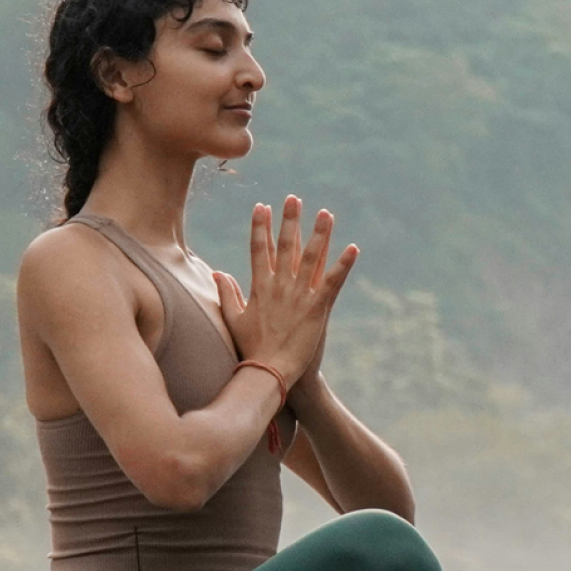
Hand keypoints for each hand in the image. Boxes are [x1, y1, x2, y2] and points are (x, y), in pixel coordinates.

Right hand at [214, 195, 355, 385]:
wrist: (270, 372)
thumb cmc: (251, 348)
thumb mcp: (234, 319)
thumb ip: (227, 294)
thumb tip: (216, 273)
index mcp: (260, 287)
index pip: (258, 249)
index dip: (260, 227)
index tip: (261, 206)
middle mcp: (280, 286)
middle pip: (285, 246)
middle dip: (289, 220)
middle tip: (293, 198)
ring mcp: (300, 296)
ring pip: (311, 257)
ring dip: (320, 234)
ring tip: (326, 213)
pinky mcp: (318, 308)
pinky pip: (332, 282)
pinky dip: (343, 265)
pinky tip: (354, 248)